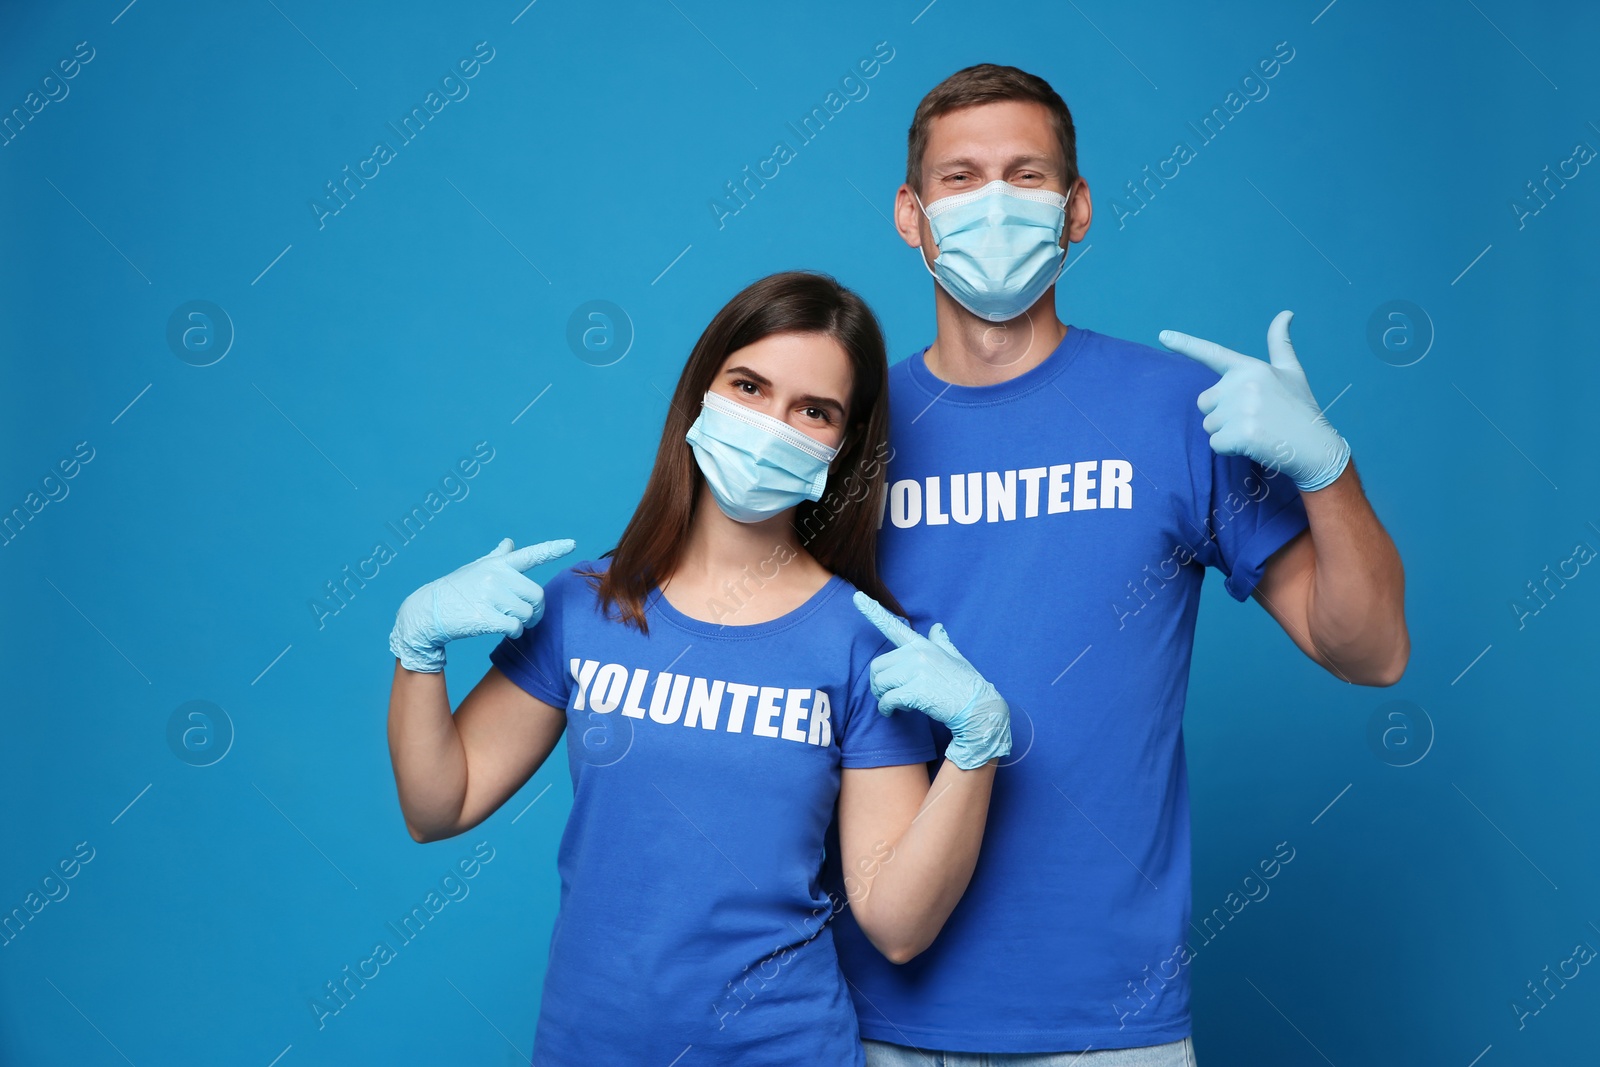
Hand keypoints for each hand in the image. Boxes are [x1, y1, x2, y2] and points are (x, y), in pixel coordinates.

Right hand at [389, 537, 574, 672]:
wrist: (428, 611)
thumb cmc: (457, 590)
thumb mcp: (476, 569)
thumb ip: (497, 557)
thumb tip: (510, 542)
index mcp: (497, 564)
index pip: (530, 554)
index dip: (552, 549)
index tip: (572, 544)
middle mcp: (496, 576)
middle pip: (537, 594)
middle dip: (536, 609)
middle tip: (528, 616)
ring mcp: (490, 596)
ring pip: (527, 613)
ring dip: (523, 622)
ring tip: (509, 621)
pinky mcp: (485, 617)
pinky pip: (516, 627)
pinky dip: (515, 632)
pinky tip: (505, 630)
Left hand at [853, 591, 1010, 770]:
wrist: (979, 707)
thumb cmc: (966, 684)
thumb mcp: (955, 658)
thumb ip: (941, 642)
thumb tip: (938, 627)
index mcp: (923, 645)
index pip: (894, 626)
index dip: (873, 611)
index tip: (857, 597)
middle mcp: (917, 654)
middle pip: (878, 666)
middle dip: (878, 684)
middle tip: (889, 695)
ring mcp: (917, 671)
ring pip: (880, 683)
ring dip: (884, 698)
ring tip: (899, 704)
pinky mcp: (916, 691)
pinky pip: (888, 700)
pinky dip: (887, 709)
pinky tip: (896, 713)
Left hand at [1158, 309, 1350, 491]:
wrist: (1316, 446)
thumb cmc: (1301, 408)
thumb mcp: (1292, 372)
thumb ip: (1280, 343)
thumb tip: (1286, 313)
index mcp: (1251, 367)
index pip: (1213, 353)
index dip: (1186, 344)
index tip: (1162, 336)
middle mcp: (1244, 383)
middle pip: (1205, 402)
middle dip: (1221, 414)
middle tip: (1252, 418)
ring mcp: (1242, 408)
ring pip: (1209, 425)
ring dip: (1226, 433)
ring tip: (1256, 431)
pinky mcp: (1240, 433)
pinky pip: (1215, 444)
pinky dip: (1229, 449)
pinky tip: (1254, 444)